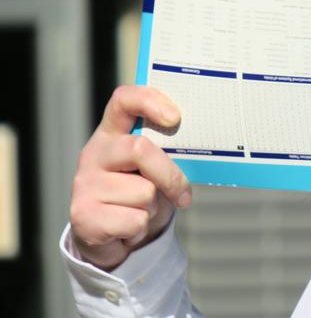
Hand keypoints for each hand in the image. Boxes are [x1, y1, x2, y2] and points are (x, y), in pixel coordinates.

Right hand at [69, 85, 191, 270]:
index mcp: (113, 133)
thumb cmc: (141, 195)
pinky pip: (134, 220)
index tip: (175, 118)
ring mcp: (84, 184)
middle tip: (183, 194)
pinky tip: (128, 229)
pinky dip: (141, 229)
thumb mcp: (154, 170)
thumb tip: (198, 150)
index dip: (149, 101)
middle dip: (170, 175)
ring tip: (141, 211)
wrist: (113, 240)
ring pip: (143, 192)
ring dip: (153, 208)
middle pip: (139, 148)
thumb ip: (166, 154)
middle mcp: (94, 153)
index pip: (124, 100)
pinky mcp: (82, 215)